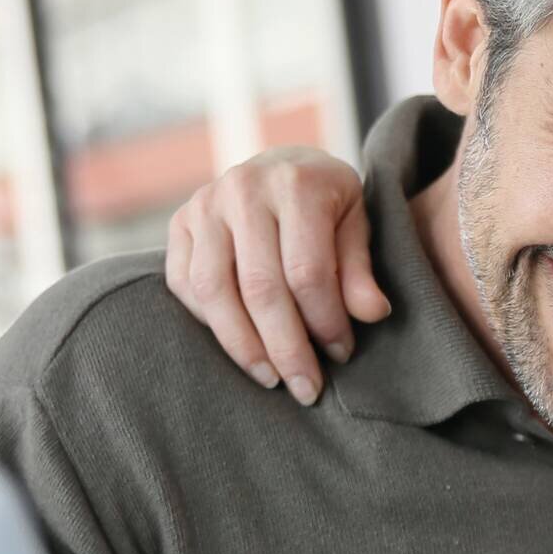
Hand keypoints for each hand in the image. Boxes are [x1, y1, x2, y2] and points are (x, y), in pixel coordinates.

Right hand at [164, 146, 385, 404]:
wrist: (284, 165)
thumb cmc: (328, 204)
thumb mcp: (357, 226)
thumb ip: (360, 270)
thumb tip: (372, 314)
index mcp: (296, 183)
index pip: (307, 271)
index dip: (325, 321)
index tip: (341, 353)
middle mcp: (243, 188)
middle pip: (260, 287)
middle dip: (286, 348)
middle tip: (307, 388)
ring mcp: (205, 204)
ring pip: (214, 291)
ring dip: (243, 346)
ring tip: (271, 378)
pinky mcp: (180, 224)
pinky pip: (185, 286)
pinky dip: (211, 324)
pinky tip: (243, 347)